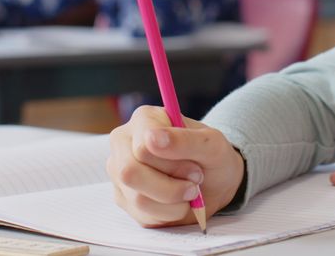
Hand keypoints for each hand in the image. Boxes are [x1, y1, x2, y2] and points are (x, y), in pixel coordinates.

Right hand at [107, 106, 244, 227]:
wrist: (214, 182)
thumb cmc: (212, 156)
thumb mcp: (211, 145)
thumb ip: (184, 140)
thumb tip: (151, 139)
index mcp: (143, 119)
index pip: (143, 148)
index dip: (173, 164)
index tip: (195, 166)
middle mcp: (124, 143)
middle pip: (130, 173)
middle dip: (170, 188)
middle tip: (194, 183)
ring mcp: (119, 172)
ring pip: (137, 199)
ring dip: (174, 202)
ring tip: (188, 191)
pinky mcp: (123, 198)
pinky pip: (142, 215)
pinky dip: (169, 214)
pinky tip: (177, 202)